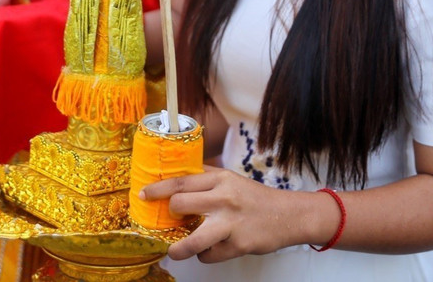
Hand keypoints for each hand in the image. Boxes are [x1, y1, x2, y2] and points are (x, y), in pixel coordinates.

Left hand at [139, 167, 333, 262]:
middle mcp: (223, 198)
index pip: (181, 182)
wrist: (289, 215)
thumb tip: (176, 177)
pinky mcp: (238, 244)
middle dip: (170, 214)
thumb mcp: (231, 179)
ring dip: (178, 249)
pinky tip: (210, 250)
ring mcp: (230, 223)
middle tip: (171, 219)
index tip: (143, 194)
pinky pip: (210, 255)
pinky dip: (205, 255)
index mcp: (220, 179)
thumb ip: (206, 177)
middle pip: (180, 204)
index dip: (158, 189)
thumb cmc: (255, 197)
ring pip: (193, 240)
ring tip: (173, 251)